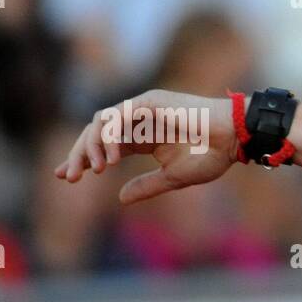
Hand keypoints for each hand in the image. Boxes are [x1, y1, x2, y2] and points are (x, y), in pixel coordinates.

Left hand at [54, 89, 240, 204]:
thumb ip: (146, 186)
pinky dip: (109, 137)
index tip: (66, 177)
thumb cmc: (211, 156)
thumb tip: (120, 198)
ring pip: (101, 122)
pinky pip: (118, 117)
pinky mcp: (149, 103)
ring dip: (91, 146)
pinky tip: (110, 160)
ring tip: (92, 170)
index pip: (105, 145)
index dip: (83, 158)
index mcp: (143, 137)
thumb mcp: (173, 178)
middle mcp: (138, 120)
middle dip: (79, 154)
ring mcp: (143, 109)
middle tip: (69, 177)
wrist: (234, 138)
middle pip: (96, 133)